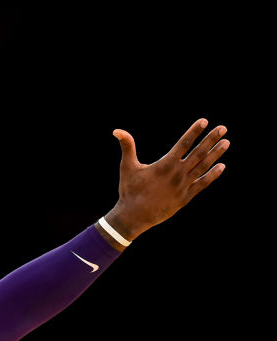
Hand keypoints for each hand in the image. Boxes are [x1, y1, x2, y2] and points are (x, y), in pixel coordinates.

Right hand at [105, 118, 228, 241]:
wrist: (133, 216)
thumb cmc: (129, 190)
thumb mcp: (127, 167)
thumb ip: (127, 147)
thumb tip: (117, 130)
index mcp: (165, 165)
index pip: (183, 144)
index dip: (194, 131)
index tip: (205, 121)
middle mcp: (177, 174)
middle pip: (198, 153)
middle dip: (211, 139)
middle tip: (223, 128)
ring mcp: (183, 186)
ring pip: (203, 167)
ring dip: (215, 154)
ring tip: (226, 142)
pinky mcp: (185, 198)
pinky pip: (202, 184)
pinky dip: (213, 175)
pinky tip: (221, 166)